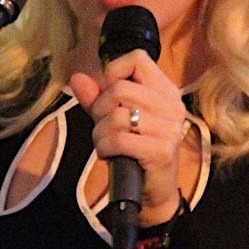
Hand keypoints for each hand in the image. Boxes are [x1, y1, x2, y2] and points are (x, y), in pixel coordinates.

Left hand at [71, 49, 188, 226]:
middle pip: (120, 88)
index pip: (137, 59)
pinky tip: (109, 154)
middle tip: (103, 126)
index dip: (113, 73)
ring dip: (100, 133)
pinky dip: (104, 147)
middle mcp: (171, 106)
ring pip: (116, 116)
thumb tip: (77, 78)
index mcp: (165, 91)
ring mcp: (169, 129)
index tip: (109, 96)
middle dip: (100, 109)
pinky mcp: (162, 151)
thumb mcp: (114, 119)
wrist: (154, 189)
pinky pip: (118, 139)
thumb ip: (96, 98)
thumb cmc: (136, 150)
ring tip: (107, 143)